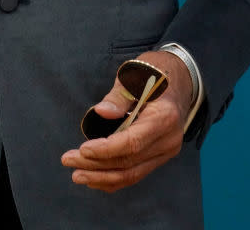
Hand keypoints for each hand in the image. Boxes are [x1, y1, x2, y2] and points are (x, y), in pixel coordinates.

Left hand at [61, 50, 192, 192]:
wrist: (180, 78)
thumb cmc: (154, 72)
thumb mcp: (134, 75)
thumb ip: (118, 96)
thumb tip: (101, 112)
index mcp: (164, 117)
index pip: (133, 142)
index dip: (106, 149)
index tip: (83, 149)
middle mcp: (168, 139)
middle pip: (129, 162)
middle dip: (96, 164)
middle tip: (69, 161)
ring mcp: (166, 150)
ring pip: (132, 174)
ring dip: (102, 176)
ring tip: (77, 174)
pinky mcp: (160, 155)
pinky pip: (137, 173)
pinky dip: (115, 178)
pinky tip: (95, 178)